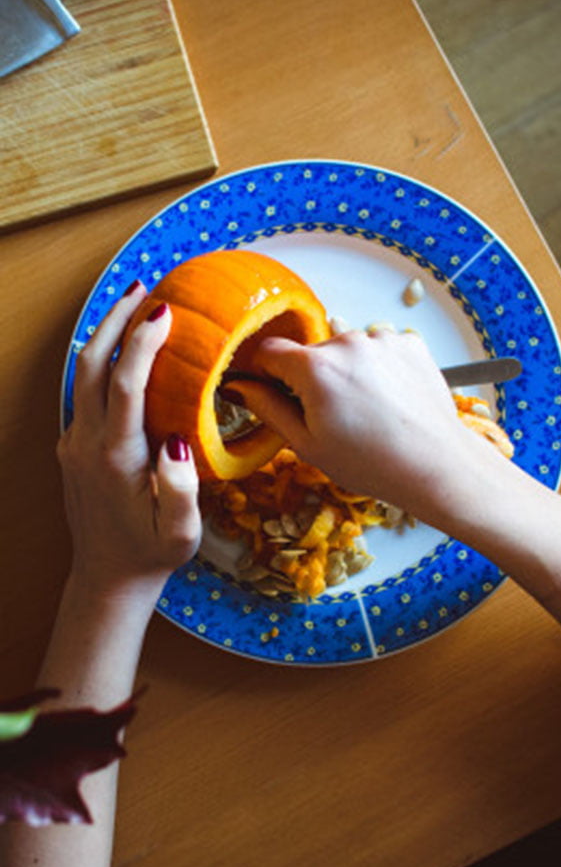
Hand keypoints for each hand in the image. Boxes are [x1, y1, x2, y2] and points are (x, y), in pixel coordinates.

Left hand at [57, 283, 200, 608]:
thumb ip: (179, 488)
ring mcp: (75, 443)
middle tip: (143, 288)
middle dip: (116, 321)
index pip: (125, 385)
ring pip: (81, 374)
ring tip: (132, 306)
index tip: (165, 312)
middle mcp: (88, 443)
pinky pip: (83, 391)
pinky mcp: (74, 447)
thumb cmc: (151, 555)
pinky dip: (102, 360)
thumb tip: (176, 439)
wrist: (106, 579)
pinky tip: (122, 351)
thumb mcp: (181, 533)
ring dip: (106, 335)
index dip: (143, 343)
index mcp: (117, 457)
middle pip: (93, 365)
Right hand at [233, 330, 486, 522]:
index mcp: (315, 367)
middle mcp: (348, 342)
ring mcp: (382, 339)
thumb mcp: (307, 445)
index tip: (276, 393)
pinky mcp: (409, 343)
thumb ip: (267, 408)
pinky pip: (379, 349)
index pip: (268, 351)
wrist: (436, 466)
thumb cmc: (371, 464)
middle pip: (311, 353)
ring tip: (368, 412)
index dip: (266, 373)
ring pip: (347, 351)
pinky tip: (389, 401)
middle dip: (313, 379)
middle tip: (333, 418)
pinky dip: (378, 369)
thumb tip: (238, 386)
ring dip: (348, 373)